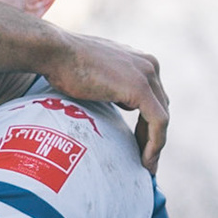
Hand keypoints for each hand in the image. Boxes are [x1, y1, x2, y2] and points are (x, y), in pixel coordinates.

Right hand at [47, 33, 166, 170]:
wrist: (55, 52)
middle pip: (160, 107)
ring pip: (162, 117)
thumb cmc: (64, 63)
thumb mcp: (96, 75)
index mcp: (139, 60)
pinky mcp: (140, 88)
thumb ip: (111, 85)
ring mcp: (147, 75)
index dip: (148, 125)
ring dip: (156, 144)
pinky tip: (146, 161)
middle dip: (153, 136)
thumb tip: (115, 101)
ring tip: (146, 166)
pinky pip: (158, 122)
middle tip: (144, 160)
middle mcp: (149, 65)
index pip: (153, 98)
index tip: (139, 146)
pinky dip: (155, 144)